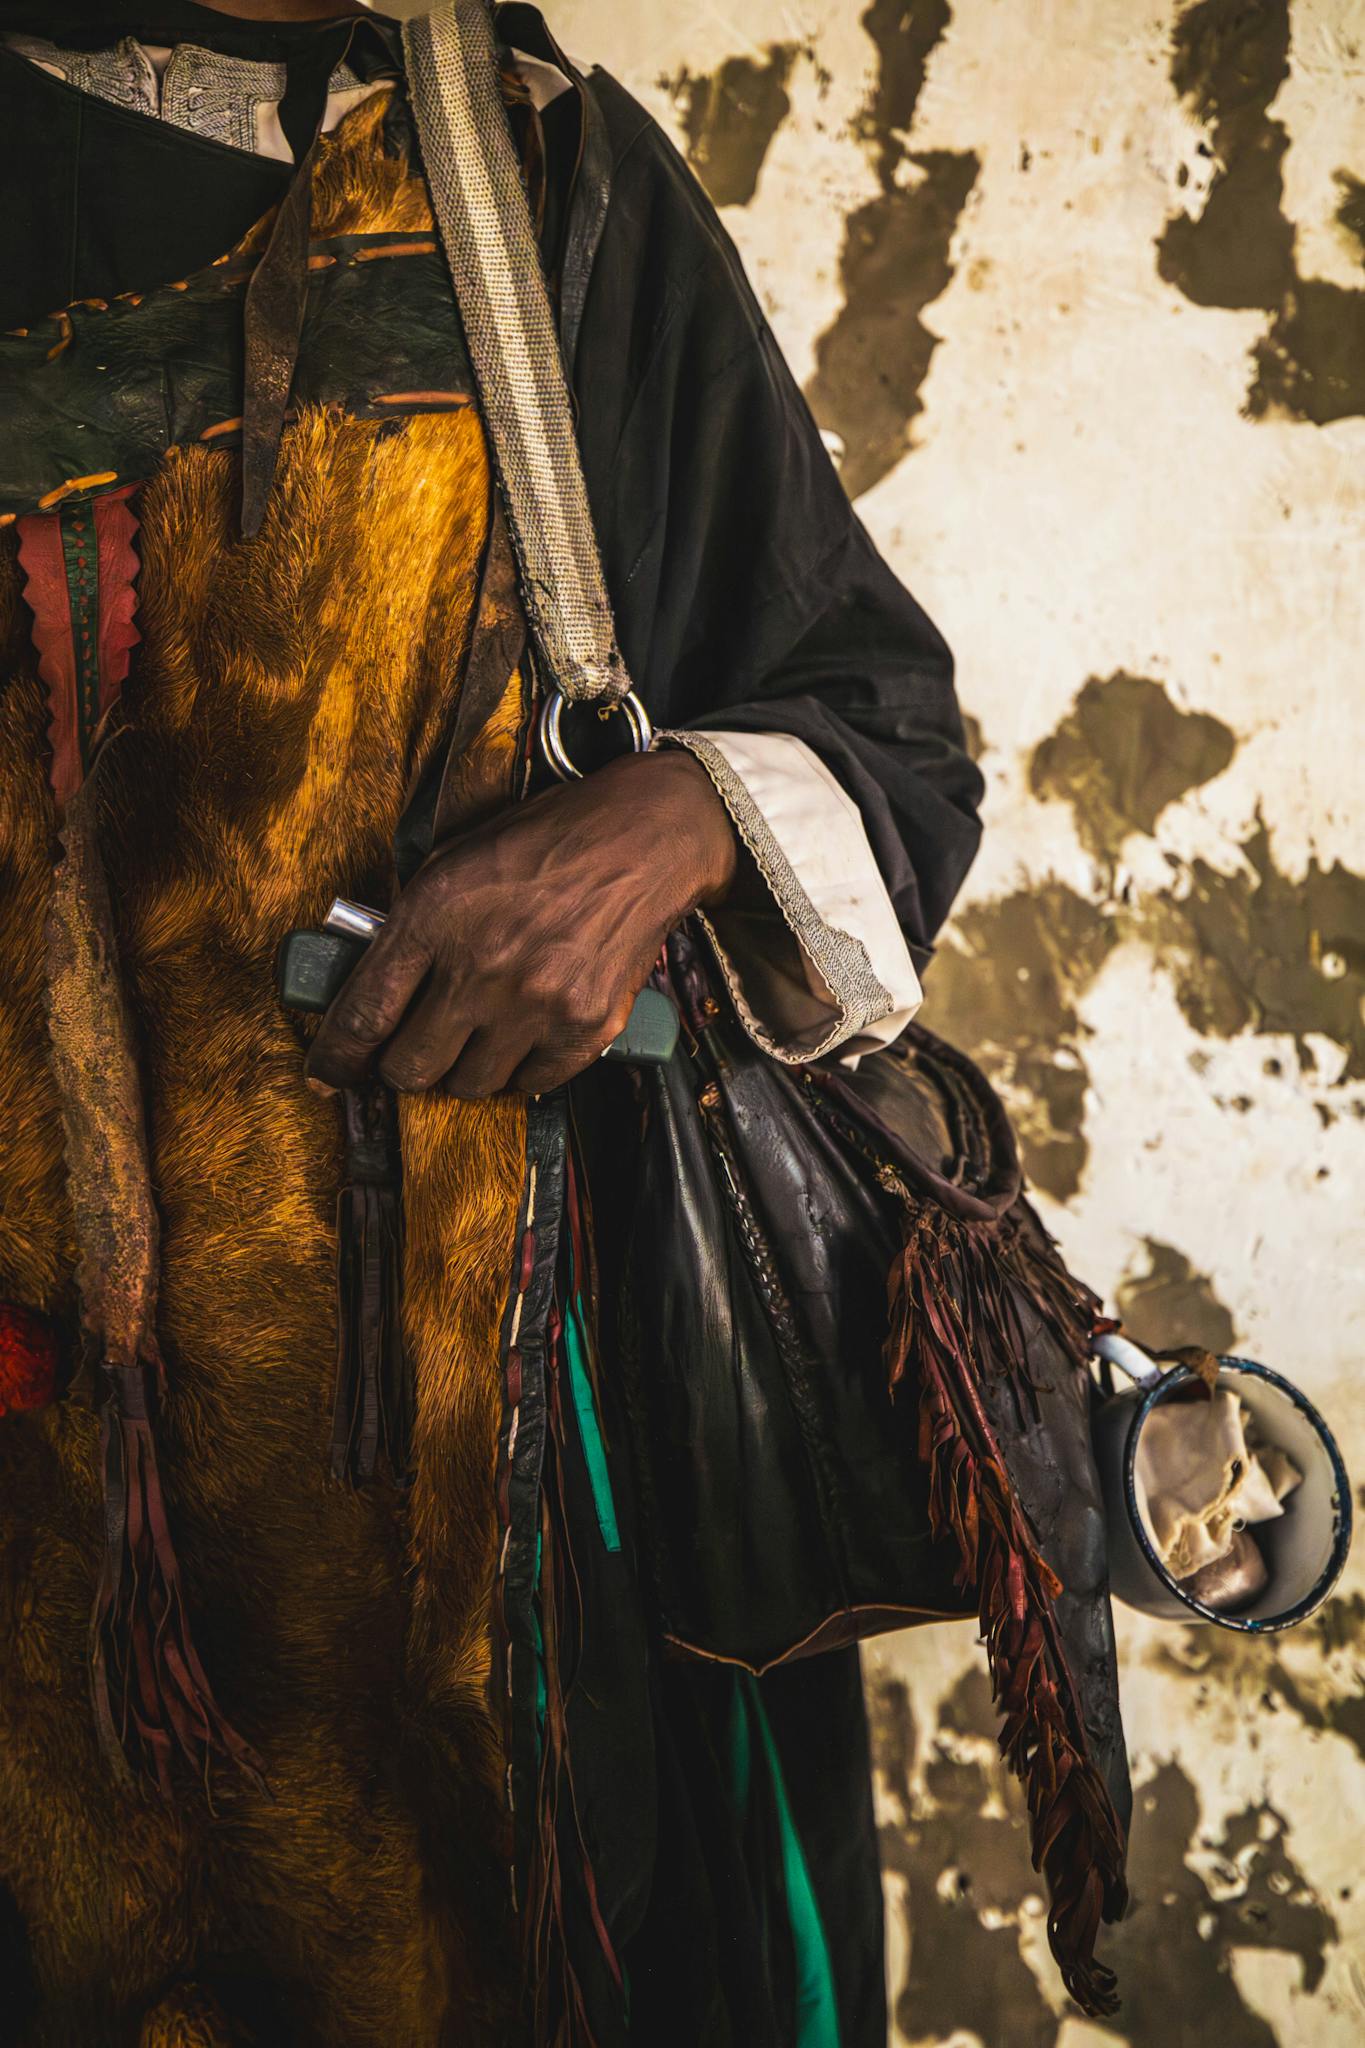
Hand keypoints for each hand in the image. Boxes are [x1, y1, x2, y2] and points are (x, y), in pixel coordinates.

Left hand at [306, 749, 737, 1098]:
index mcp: (434, 917)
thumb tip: (369, 988)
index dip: (336, 1057)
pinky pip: (531, 1084)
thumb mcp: (454, 862)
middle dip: (404, 1065)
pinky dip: (523, 1069)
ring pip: (469, 1084)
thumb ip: (410, 925)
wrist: (643, 840)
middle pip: (410, 1068)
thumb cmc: (546, 842)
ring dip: (465, 1069)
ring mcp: (536, 1004)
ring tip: (480, 1034)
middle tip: (416, 1049)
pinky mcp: (585, 1027)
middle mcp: (480, 968)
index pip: (363, 1015)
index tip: (329, 1075)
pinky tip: (528, 1033)